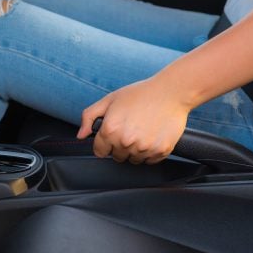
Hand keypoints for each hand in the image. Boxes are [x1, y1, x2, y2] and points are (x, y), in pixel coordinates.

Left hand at [77, 77, 191, 164]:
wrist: (171, 92)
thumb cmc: (140, 94)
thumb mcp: (110, 99)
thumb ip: (89, 116)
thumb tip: (81, 135)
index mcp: (110, 129)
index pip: (99, 151)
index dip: (105, 143)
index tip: (113, 135)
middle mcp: (126, 141)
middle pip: (117, 157)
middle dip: (120, 146)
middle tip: (130, 129)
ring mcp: (144, 148)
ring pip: (133, 160)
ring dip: (135, 150)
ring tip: (142, 131)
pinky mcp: (160, 151)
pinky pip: (150, 160)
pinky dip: (150, 152)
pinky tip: (152, 136)